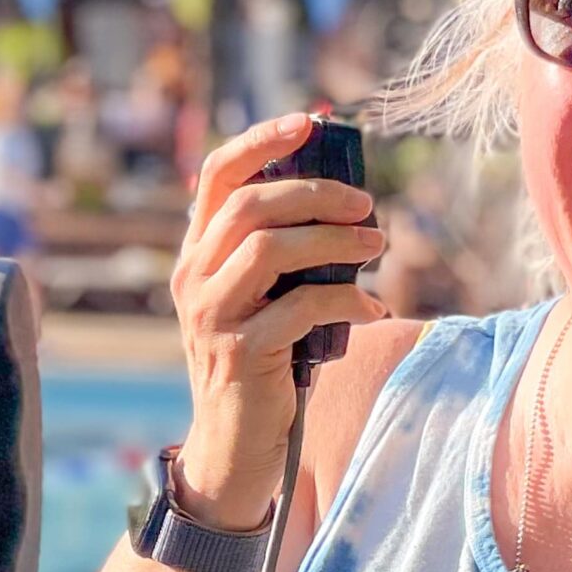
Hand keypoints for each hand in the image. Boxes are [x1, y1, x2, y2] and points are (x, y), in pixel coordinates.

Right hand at [168, 113, 386, 529]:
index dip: (261, 140)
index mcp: (198, 253)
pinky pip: (299, 306)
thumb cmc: (262, 362)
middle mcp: (195, 276)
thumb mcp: (261, 297)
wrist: (233, 447)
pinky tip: (372, 305)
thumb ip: (281, 251)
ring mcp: (212, 314)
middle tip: (366, 204)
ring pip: (269, 247)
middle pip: (248, 205)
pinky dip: (344, 297)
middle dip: (315, 193)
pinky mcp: (241, 352)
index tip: (311, 124)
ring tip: (377, 243)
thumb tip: (343, 200)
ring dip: (334, 240)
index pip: (216, 175)